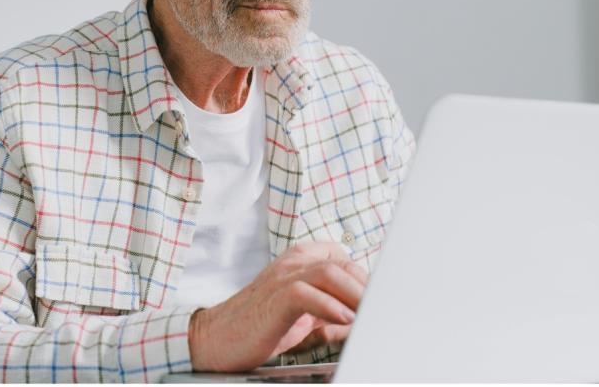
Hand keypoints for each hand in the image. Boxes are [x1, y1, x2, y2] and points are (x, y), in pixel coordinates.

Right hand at [187, 242, 368, 371]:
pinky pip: (305, 294)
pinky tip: (344, 320)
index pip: (345, 260)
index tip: (380, 303)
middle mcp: (292, 264)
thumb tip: (364, 321)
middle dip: (368, 289)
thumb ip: (331, 313)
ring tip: (371, 315)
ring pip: (329, 272)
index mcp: (300, 262)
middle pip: (343, 264)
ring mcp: (281, 278)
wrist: (214, 338)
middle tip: (384, 312)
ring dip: (356, 295)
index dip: (366, 281)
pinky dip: (329, 306)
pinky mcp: (273, 299)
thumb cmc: (259, 327)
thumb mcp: (303, 318)